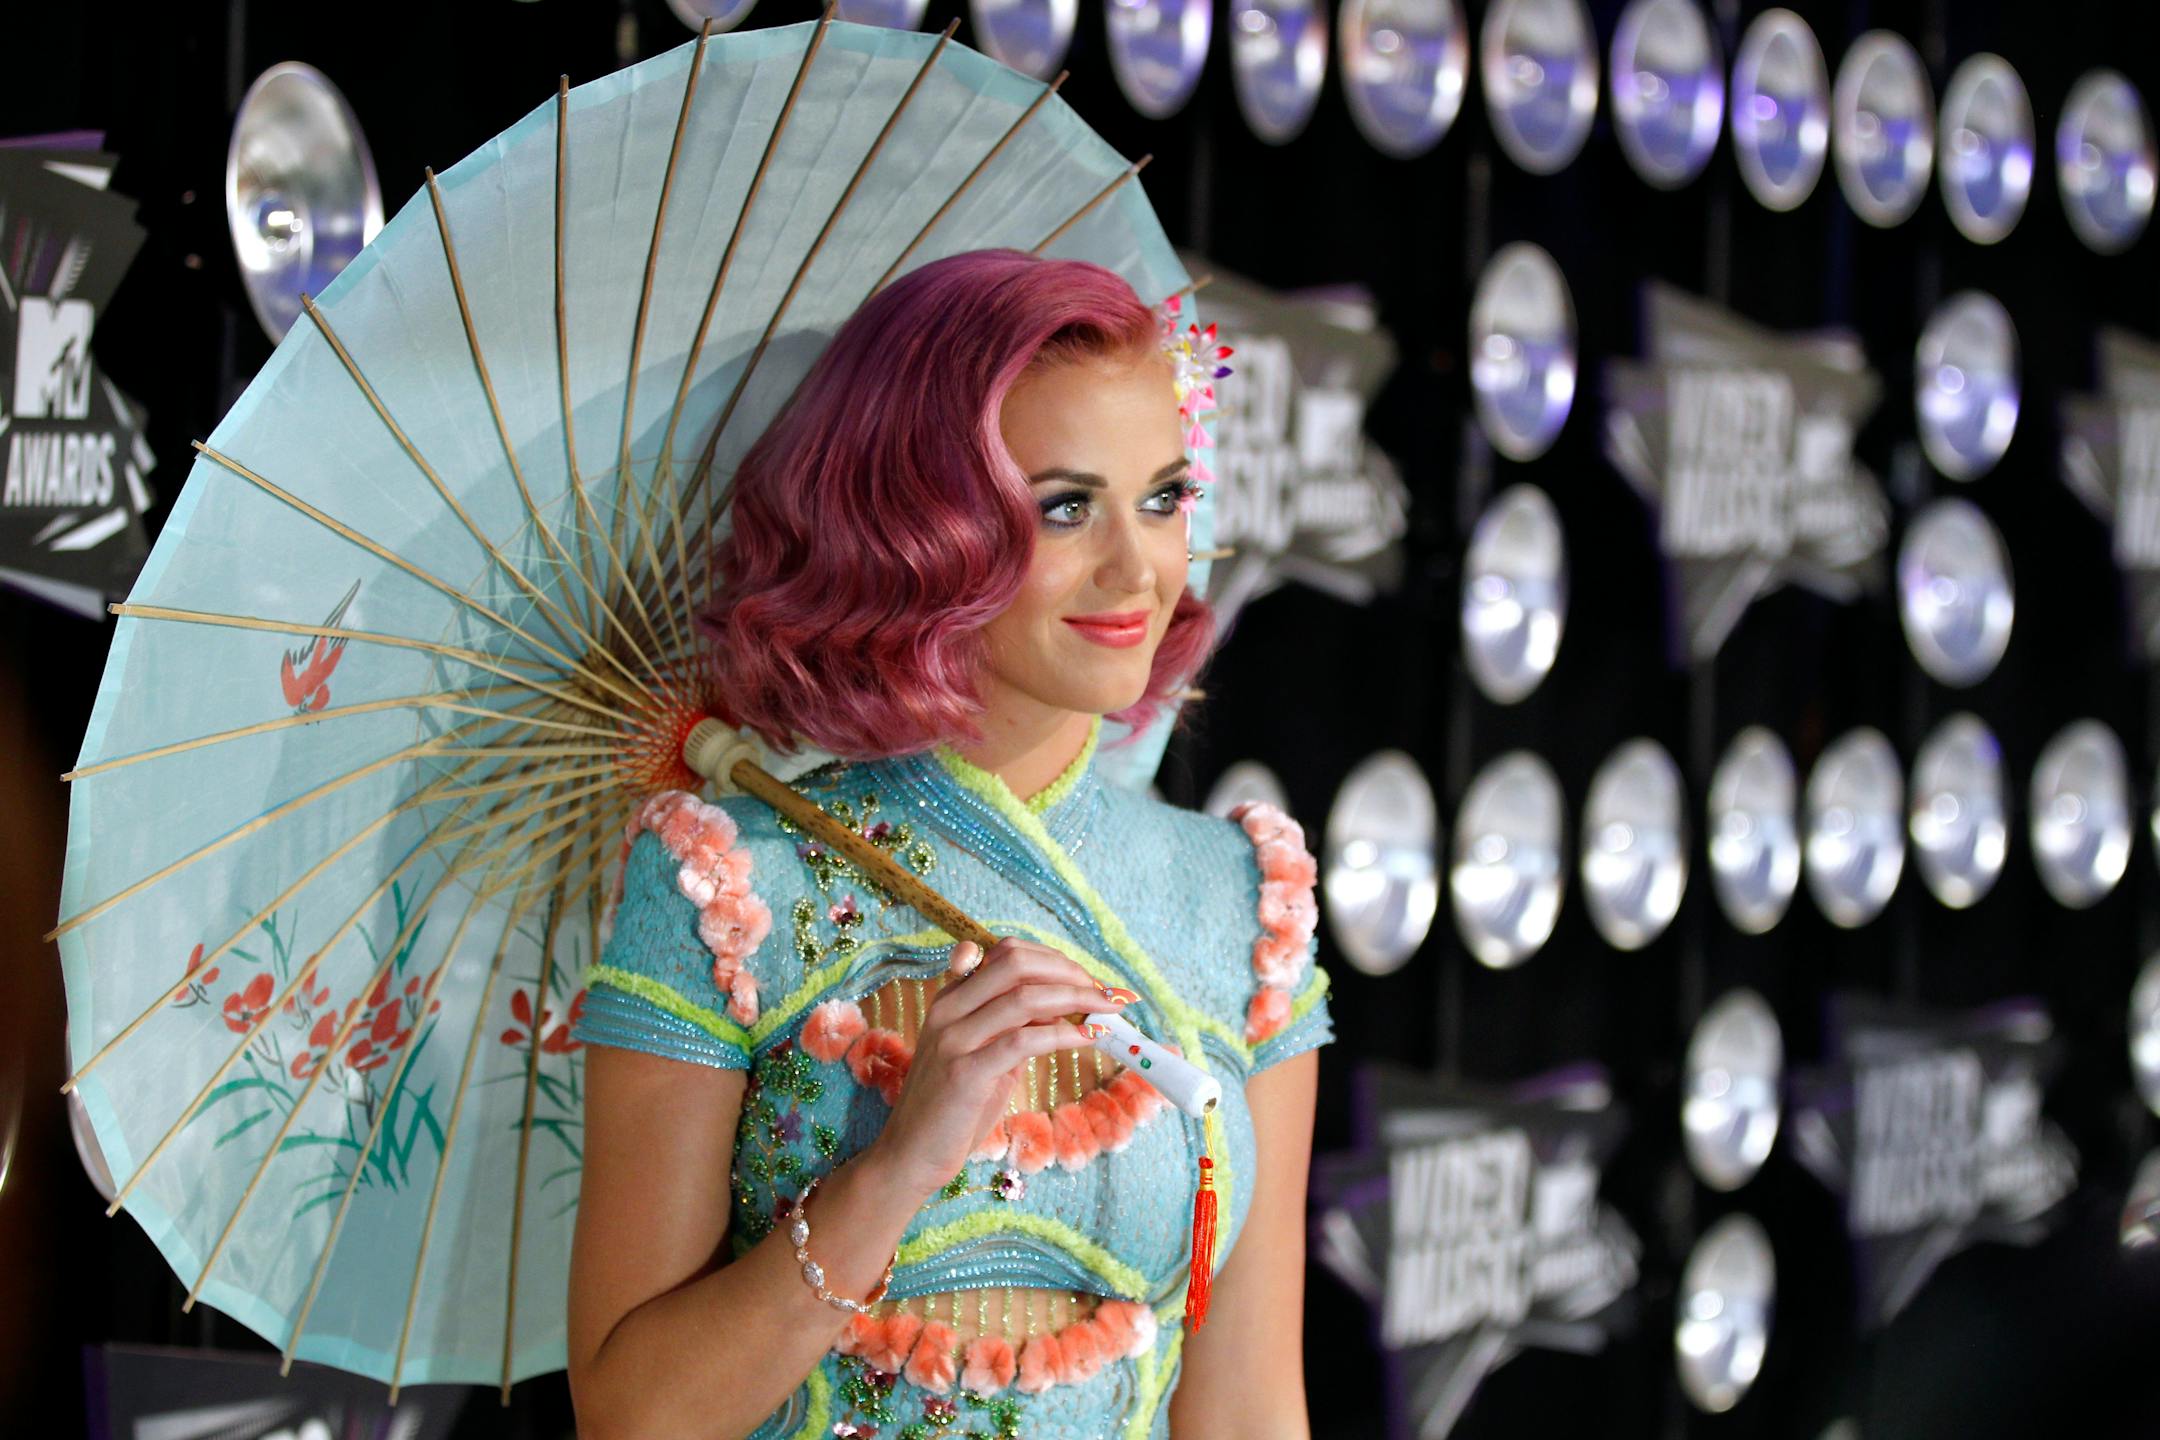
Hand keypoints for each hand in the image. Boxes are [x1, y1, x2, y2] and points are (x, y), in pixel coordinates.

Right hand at [869, 937, 1124, 1198]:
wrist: (911, 1155)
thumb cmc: (954, 1108)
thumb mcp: (987, 1057)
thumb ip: (1015, 1027)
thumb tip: (1064, 1008)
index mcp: (952, 999)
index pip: (1006, 953)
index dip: (1053, 959)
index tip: (1087, 979)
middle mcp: (949, 1010)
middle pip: (1016, 964)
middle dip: (1069, 972)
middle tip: (1104, 993)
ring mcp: (953, 1040)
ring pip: (1024, 997)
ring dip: (1076, 998)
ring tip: (1108, 1010)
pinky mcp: (964, 1073)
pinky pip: (1023, 1040)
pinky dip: (1064, 1035)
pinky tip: (1088, 1039)